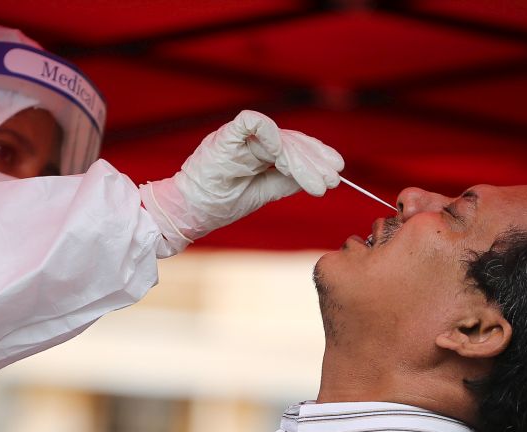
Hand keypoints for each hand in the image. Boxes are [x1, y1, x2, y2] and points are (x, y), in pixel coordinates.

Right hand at [140, 110, 343, 252]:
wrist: (189, 211)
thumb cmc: (218, 204)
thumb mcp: (261, 193)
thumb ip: (284, 181)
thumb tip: (313, 177)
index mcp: (256, 151)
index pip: (293, 146)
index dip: (315, 156)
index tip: (336, 172)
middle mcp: (249, 140)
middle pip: (291, 141)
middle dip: (315, 160)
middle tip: (334, 178)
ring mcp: (237, 137)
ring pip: (280, 138)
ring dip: (302, 161)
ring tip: (320, 181)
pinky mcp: (225, 136)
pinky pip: (253, 124)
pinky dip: (272, 138)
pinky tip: (288, 162)